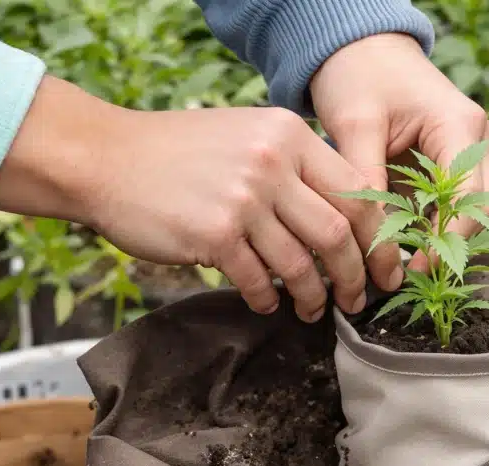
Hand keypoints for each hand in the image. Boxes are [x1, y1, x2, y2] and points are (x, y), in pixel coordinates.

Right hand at [0, 76, 403, 321]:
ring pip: (302, 263)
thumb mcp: (247, 134)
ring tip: (312, 309)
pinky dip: (268, 299)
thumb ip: (294, 164)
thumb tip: (345, 214)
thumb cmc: (179, 152)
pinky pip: (259, 280)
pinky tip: (268, 304)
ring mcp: (244, 200)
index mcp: (290, 135)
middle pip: (339, 233)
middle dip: (356, 276)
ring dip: (313, 296)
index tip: (383, 267)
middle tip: (357, 300)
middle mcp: (272, 163)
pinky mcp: (214, 234)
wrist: (105, 157)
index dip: (379, 238)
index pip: (358, 192)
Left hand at [310, 33, 488, 272]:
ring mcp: (474, 152)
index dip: (447, 240)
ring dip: (443, 239)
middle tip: (408, 276)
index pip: (468, 199)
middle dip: (449, 246)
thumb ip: (366, 180)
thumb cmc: (359, 76)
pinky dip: (435, 226)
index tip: (414, 269)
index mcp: (459, 127)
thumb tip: (371, 240)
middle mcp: (478, 141)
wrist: (363, 49)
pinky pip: (456, 204)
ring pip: (473, 212)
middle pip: (480, 211)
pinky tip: (405, 245)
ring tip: (404, 266)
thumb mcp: (355, 125)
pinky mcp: (458, 162)